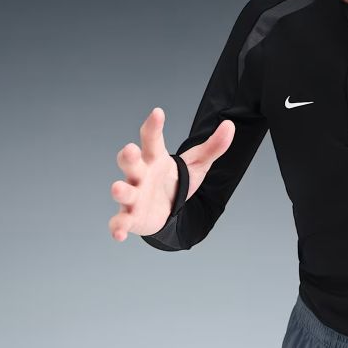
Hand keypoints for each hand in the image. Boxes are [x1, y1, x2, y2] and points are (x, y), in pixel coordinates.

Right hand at [108, 107, 235, 241]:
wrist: (166, 210)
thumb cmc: (176, 182)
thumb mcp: (197, 164)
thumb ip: (213, 147)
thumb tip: (230, 125)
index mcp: (155, 159)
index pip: (152, 139)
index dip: (154, 126)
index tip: (158, 113)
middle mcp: (140, 174)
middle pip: (130, 162)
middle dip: (128, 156)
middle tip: (130, 149)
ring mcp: (134, 196)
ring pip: (123, 191)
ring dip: (120, 191)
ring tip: (118, 188)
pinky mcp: (131, 217)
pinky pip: (120, 222)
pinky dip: (118, 228)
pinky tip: (120, 235)